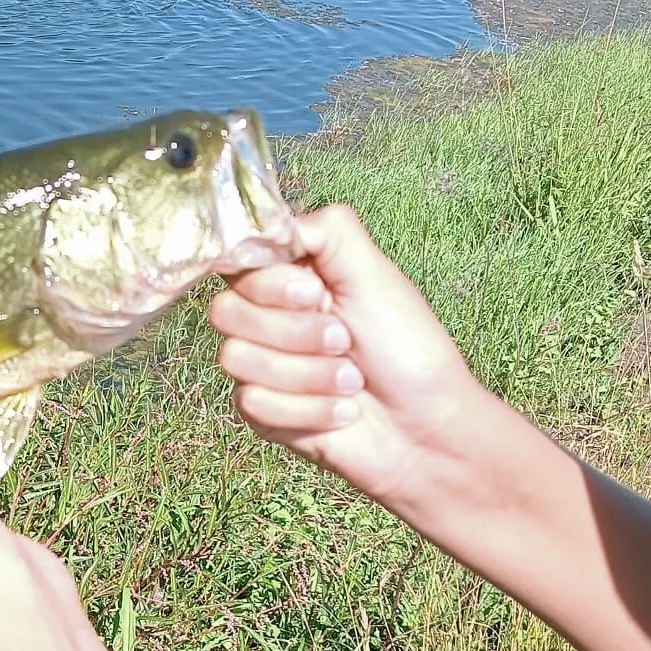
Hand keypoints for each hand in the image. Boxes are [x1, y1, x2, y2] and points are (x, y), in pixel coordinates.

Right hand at [211, 204, 501, 513]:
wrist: (424, 429)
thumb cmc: (410, 351)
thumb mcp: (376, 274)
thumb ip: (328, 230)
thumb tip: (271, 221)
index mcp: (294, 279)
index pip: (237, 264)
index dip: (268, 284)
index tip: (312, 293)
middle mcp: (270, 319)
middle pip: (226, 312)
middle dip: (293, 333)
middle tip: (344, 341)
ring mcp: (262, 368)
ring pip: (236, 360)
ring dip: (307, 375)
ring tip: (351, 382)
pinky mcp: (263, 414)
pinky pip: (253, 404)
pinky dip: (306, 410)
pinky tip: (340, 413)